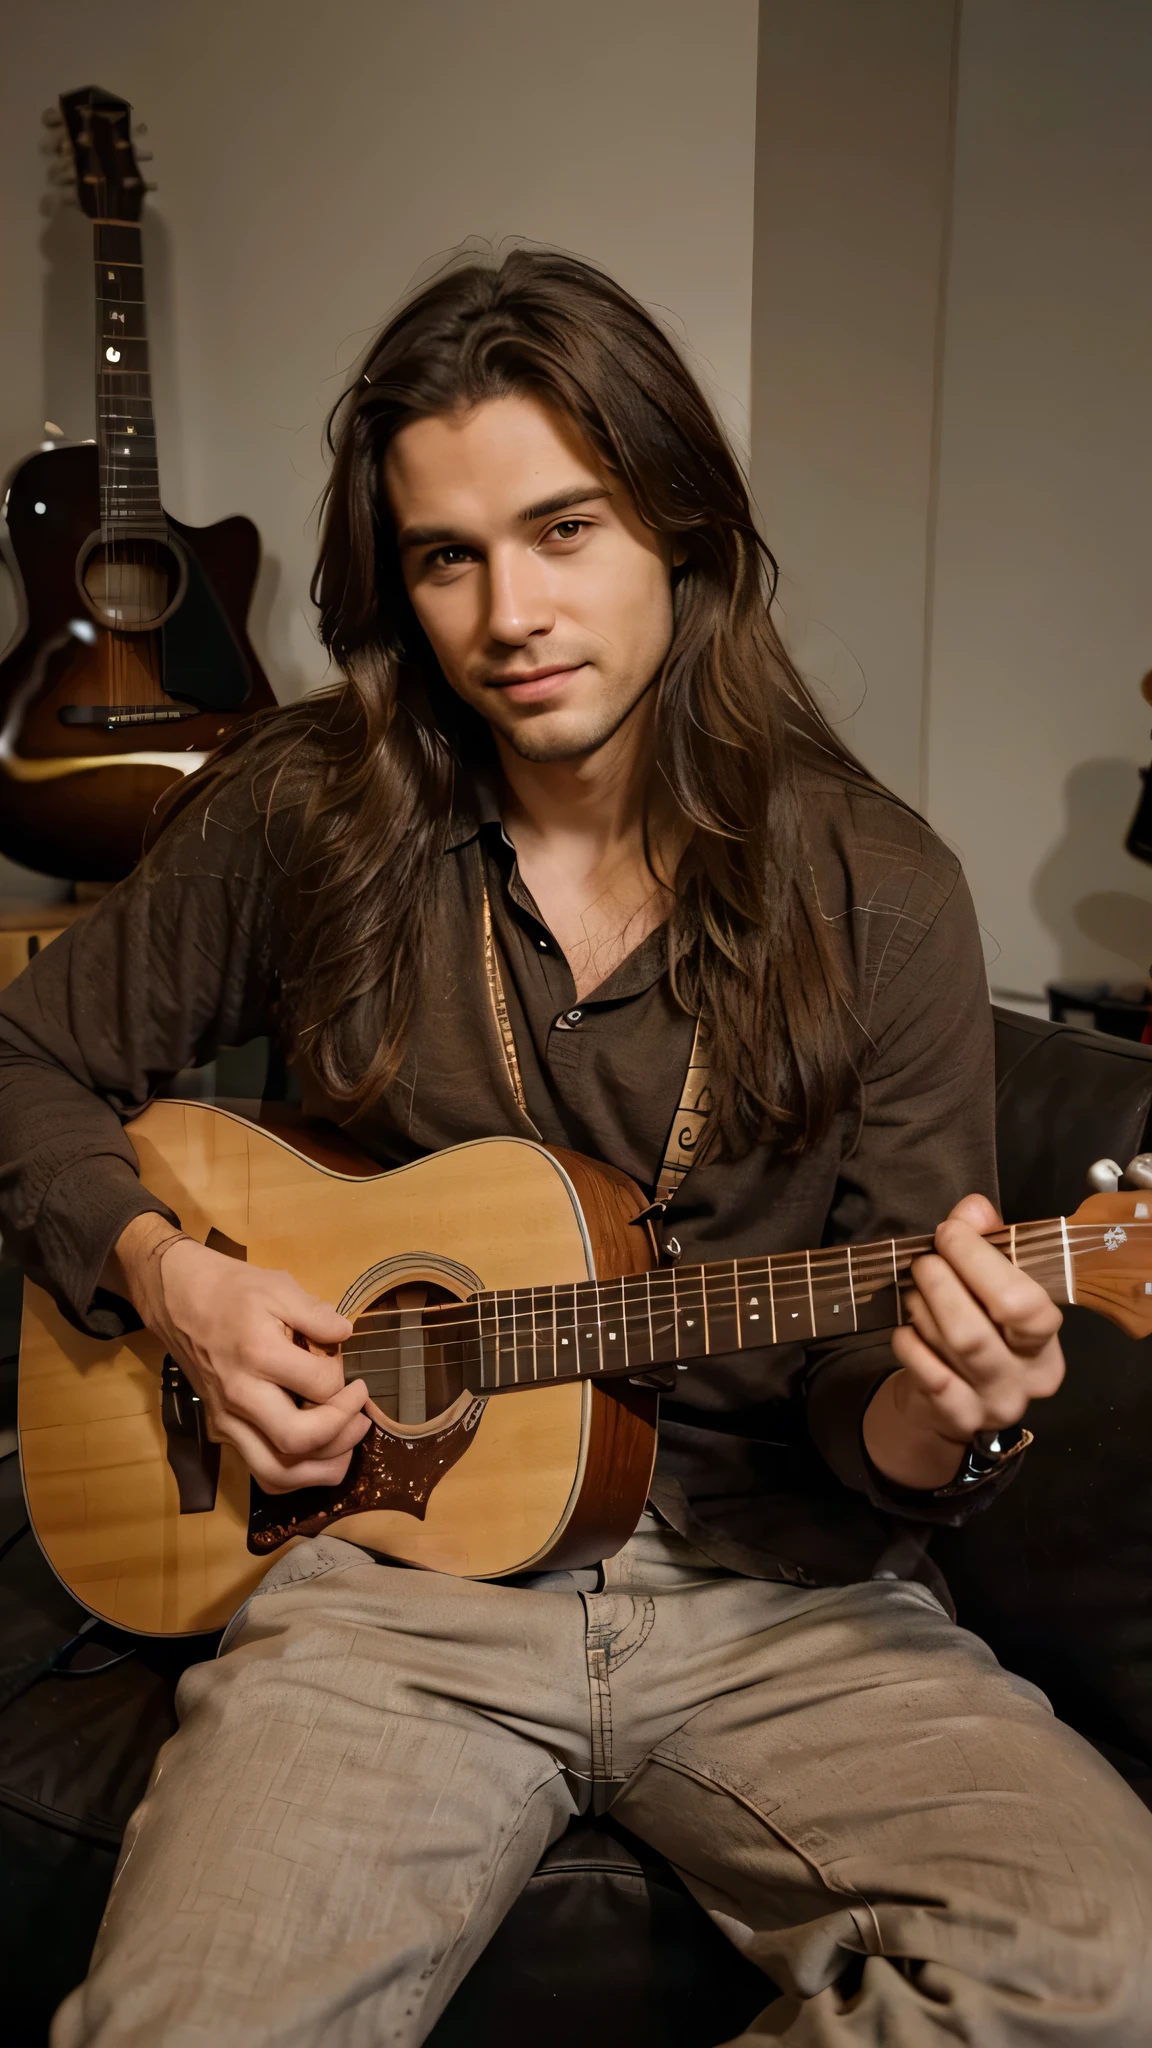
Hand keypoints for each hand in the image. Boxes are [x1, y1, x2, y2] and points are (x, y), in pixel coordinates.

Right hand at [107, 1214, 370, 1493]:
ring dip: (322, 1468)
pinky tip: (317, 1455)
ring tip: (348, 1446)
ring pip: (277, 1473)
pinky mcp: (222, 1432)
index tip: (345, 1366)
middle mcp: (240, 1396)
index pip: (320, 1386)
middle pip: (298, 1441)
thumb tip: (346, 1336)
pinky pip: (261, 1472)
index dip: (344, 1380)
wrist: (178, 1300)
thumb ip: (316, 1313)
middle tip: (361, 1414)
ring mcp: (227, 1420)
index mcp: (258, 1354)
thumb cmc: (233, 1290)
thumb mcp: (278, 1286)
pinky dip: (295, 1475)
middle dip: (342, 1433)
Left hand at [862, 1193, 1064, 1490]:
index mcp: (1047, 1341)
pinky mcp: (959, 1419)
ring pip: (953, 1346)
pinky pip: (927, 1373)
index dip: (980, 1261)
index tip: (950, 1232)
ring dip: (924, 1307)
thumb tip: (972, 1209)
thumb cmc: (978, 1331)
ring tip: (915, 1290)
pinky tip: (905, 1329)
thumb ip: (987, 1242)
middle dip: (942, 1282)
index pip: (1023, 1304)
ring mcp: (996, 1403)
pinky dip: (910, 1343)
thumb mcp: (990, 1285)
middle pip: (980, 1328)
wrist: (948, 1406)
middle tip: (924, 1261)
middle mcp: (1030, 1377)